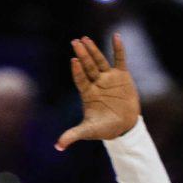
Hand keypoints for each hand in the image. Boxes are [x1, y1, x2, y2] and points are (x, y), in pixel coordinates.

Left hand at [56, 35, 140, 149]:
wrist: (124, 127)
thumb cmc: (104, 128)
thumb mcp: (88, 130)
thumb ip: (73, 135)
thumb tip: (57, 147)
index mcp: (87, 92)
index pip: (80, 78)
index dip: (77, 70)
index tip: (73, 60)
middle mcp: (96, 82)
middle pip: (88, 66)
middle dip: (82, 55)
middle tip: (75, 42)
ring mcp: (109, 78)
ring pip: (100, 61)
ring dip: (93, 50)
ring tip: (85, 38)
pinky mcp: (122, 76)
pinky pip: (120, 60)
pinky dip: (118, 49)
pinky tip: (116, 36)